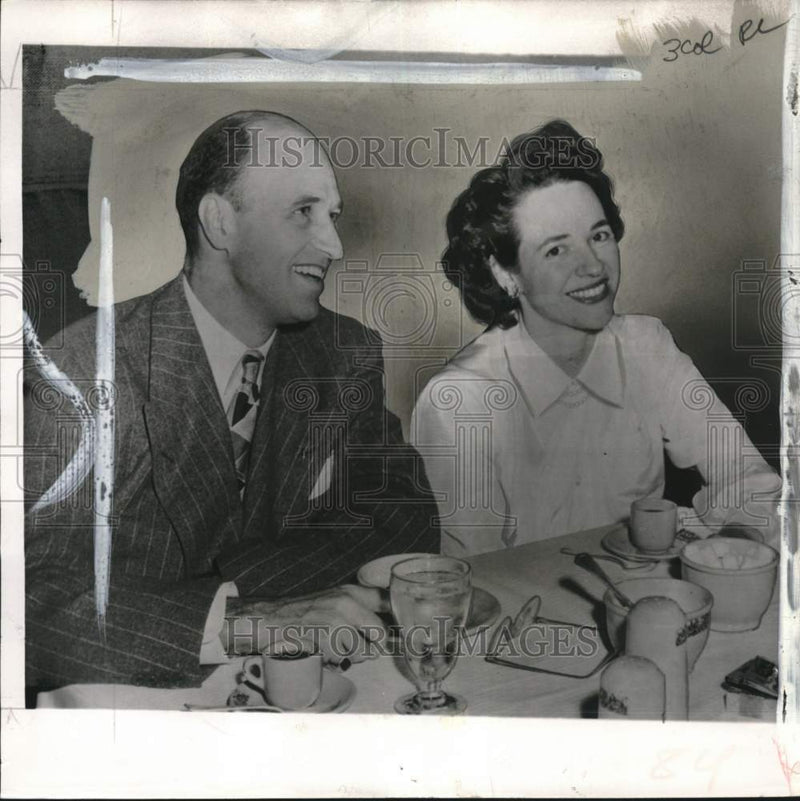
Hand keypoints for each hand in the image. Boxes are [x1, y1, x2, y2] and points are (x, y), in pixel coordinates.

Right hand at [223, 584, 388, 664]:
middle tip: (359, 650)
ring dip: (351, 657)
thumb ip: (358, 610)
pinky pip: (343, 660)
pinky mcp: (326, 637)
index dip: (401, 617)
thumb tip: (386, 631)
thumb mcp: (333, 602)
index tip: (408, 629)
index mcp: (351, 591)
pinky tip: (323, 652)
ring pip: (362, 651)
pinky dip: (334, 662)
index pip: (387, 601)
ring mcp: (336, 619)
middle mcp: (347, 601)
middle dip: (373, 647)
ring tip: (334, 649)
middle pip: (380, 633)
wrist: (270, 619)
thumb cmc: (303, 614)